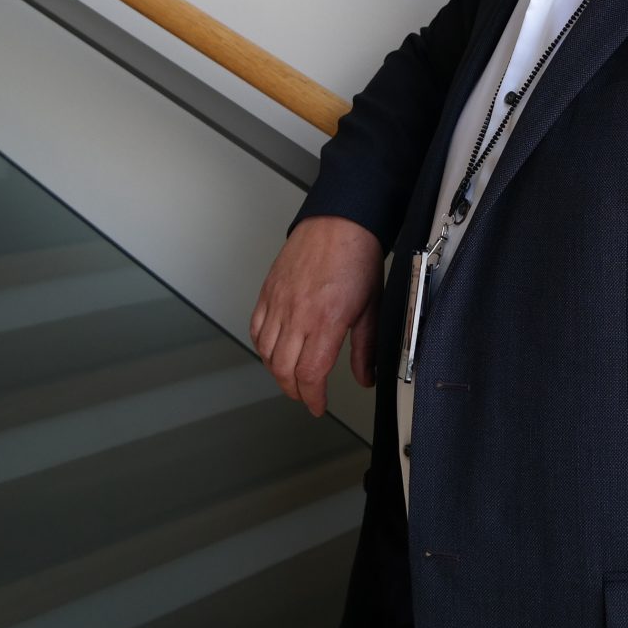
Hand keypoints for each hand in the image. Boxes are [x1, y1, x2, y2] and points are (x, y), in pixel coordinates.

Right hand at [250, 215, 382, 415]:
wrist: (339, 222)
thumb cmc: (356, 256)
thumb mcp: (371, 307)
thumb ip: (366, 348)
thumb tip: (365, 377)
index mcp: (325, 321)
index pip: (309, 374)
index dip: (312, 397)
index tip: (318, 405)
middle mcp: (297, 314)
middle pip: (283, 369)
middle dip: (294, 391)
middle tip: (305, 396)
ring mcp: (278, 302)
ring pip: (266, 352)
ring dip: (276, 372)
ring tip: (290, 378)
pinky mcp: (268, 292)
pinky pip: (255, 328)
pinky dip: (262, 347)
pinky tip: (272, 351)